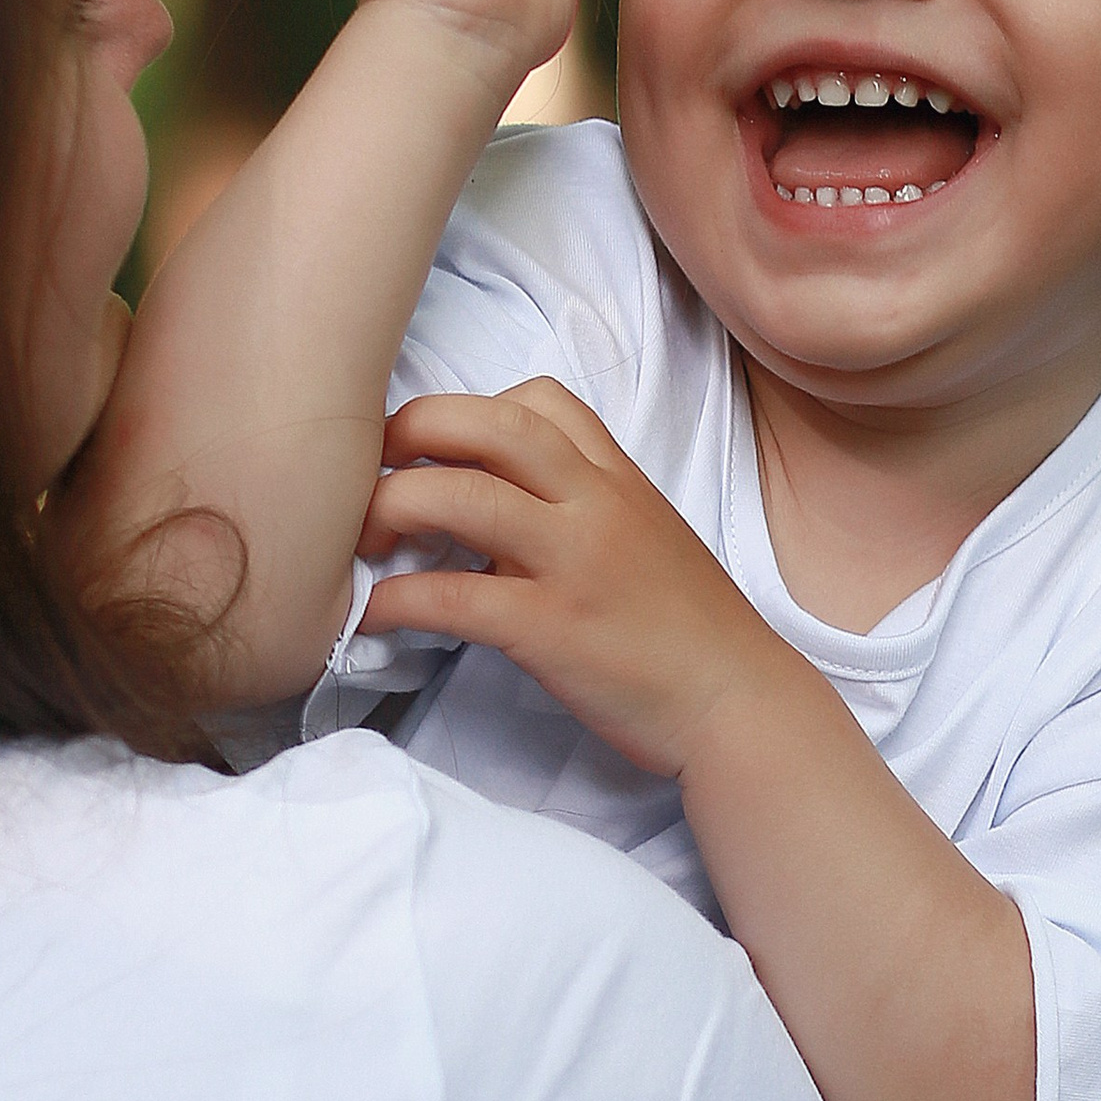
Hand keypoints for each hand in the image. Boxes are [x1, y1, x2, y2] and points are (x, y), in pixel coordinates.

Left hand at [356, 377, 802, 778]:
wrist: (737, 701)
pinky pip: (453, 597)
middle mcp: (594, 505)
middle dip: (411, 431)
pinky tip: (370, 615)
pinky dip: (395, 600)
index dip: (470, 410)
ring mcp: (572, 564)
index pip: (537, 400)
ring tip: (363, 537)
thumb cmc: (687, 628)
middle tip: (369, 469)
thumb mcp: (644, 537)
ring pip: (459, 497)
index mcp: (616, 479)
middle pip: (486, 424)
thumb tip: (492, 510)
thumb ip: (578, 507)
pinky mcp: (551, 629)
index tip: (436, 448)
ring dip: (391, 507)